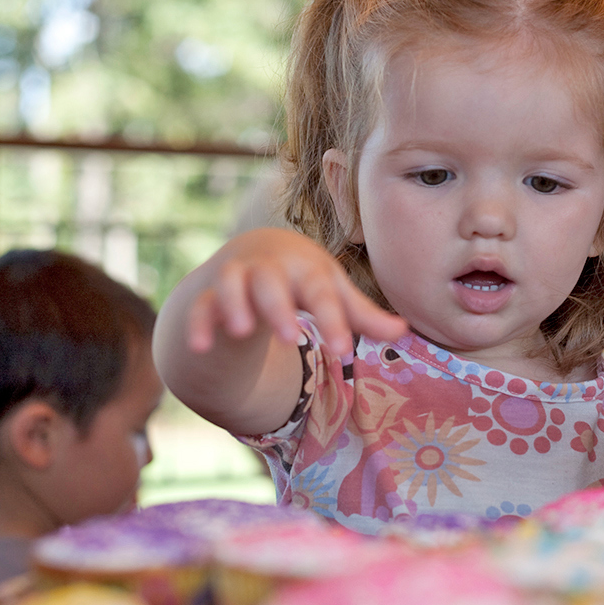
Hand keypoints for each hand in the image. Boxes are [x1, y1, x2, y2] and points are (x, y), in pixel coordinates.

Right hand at [187, 228, 405, 355]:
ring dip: (235, 305)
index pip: (321, 292)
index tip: (344, 351)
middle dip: (279, 307)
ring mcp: (236, 279)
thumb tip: (404, 331)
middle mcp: (269, 269)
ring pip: (231, 285)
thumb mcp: (333, 293)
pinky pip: (200, 307)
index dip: (333, 320)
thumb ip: (363, 316)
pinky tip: (201, 348)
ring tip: (240, 330)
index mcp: (305, 269)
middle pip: (272, 283)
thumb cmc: (304, 280)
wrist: (254, 253)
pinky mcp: (208, 296)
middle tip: (291, 337)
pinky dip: (199, 324)